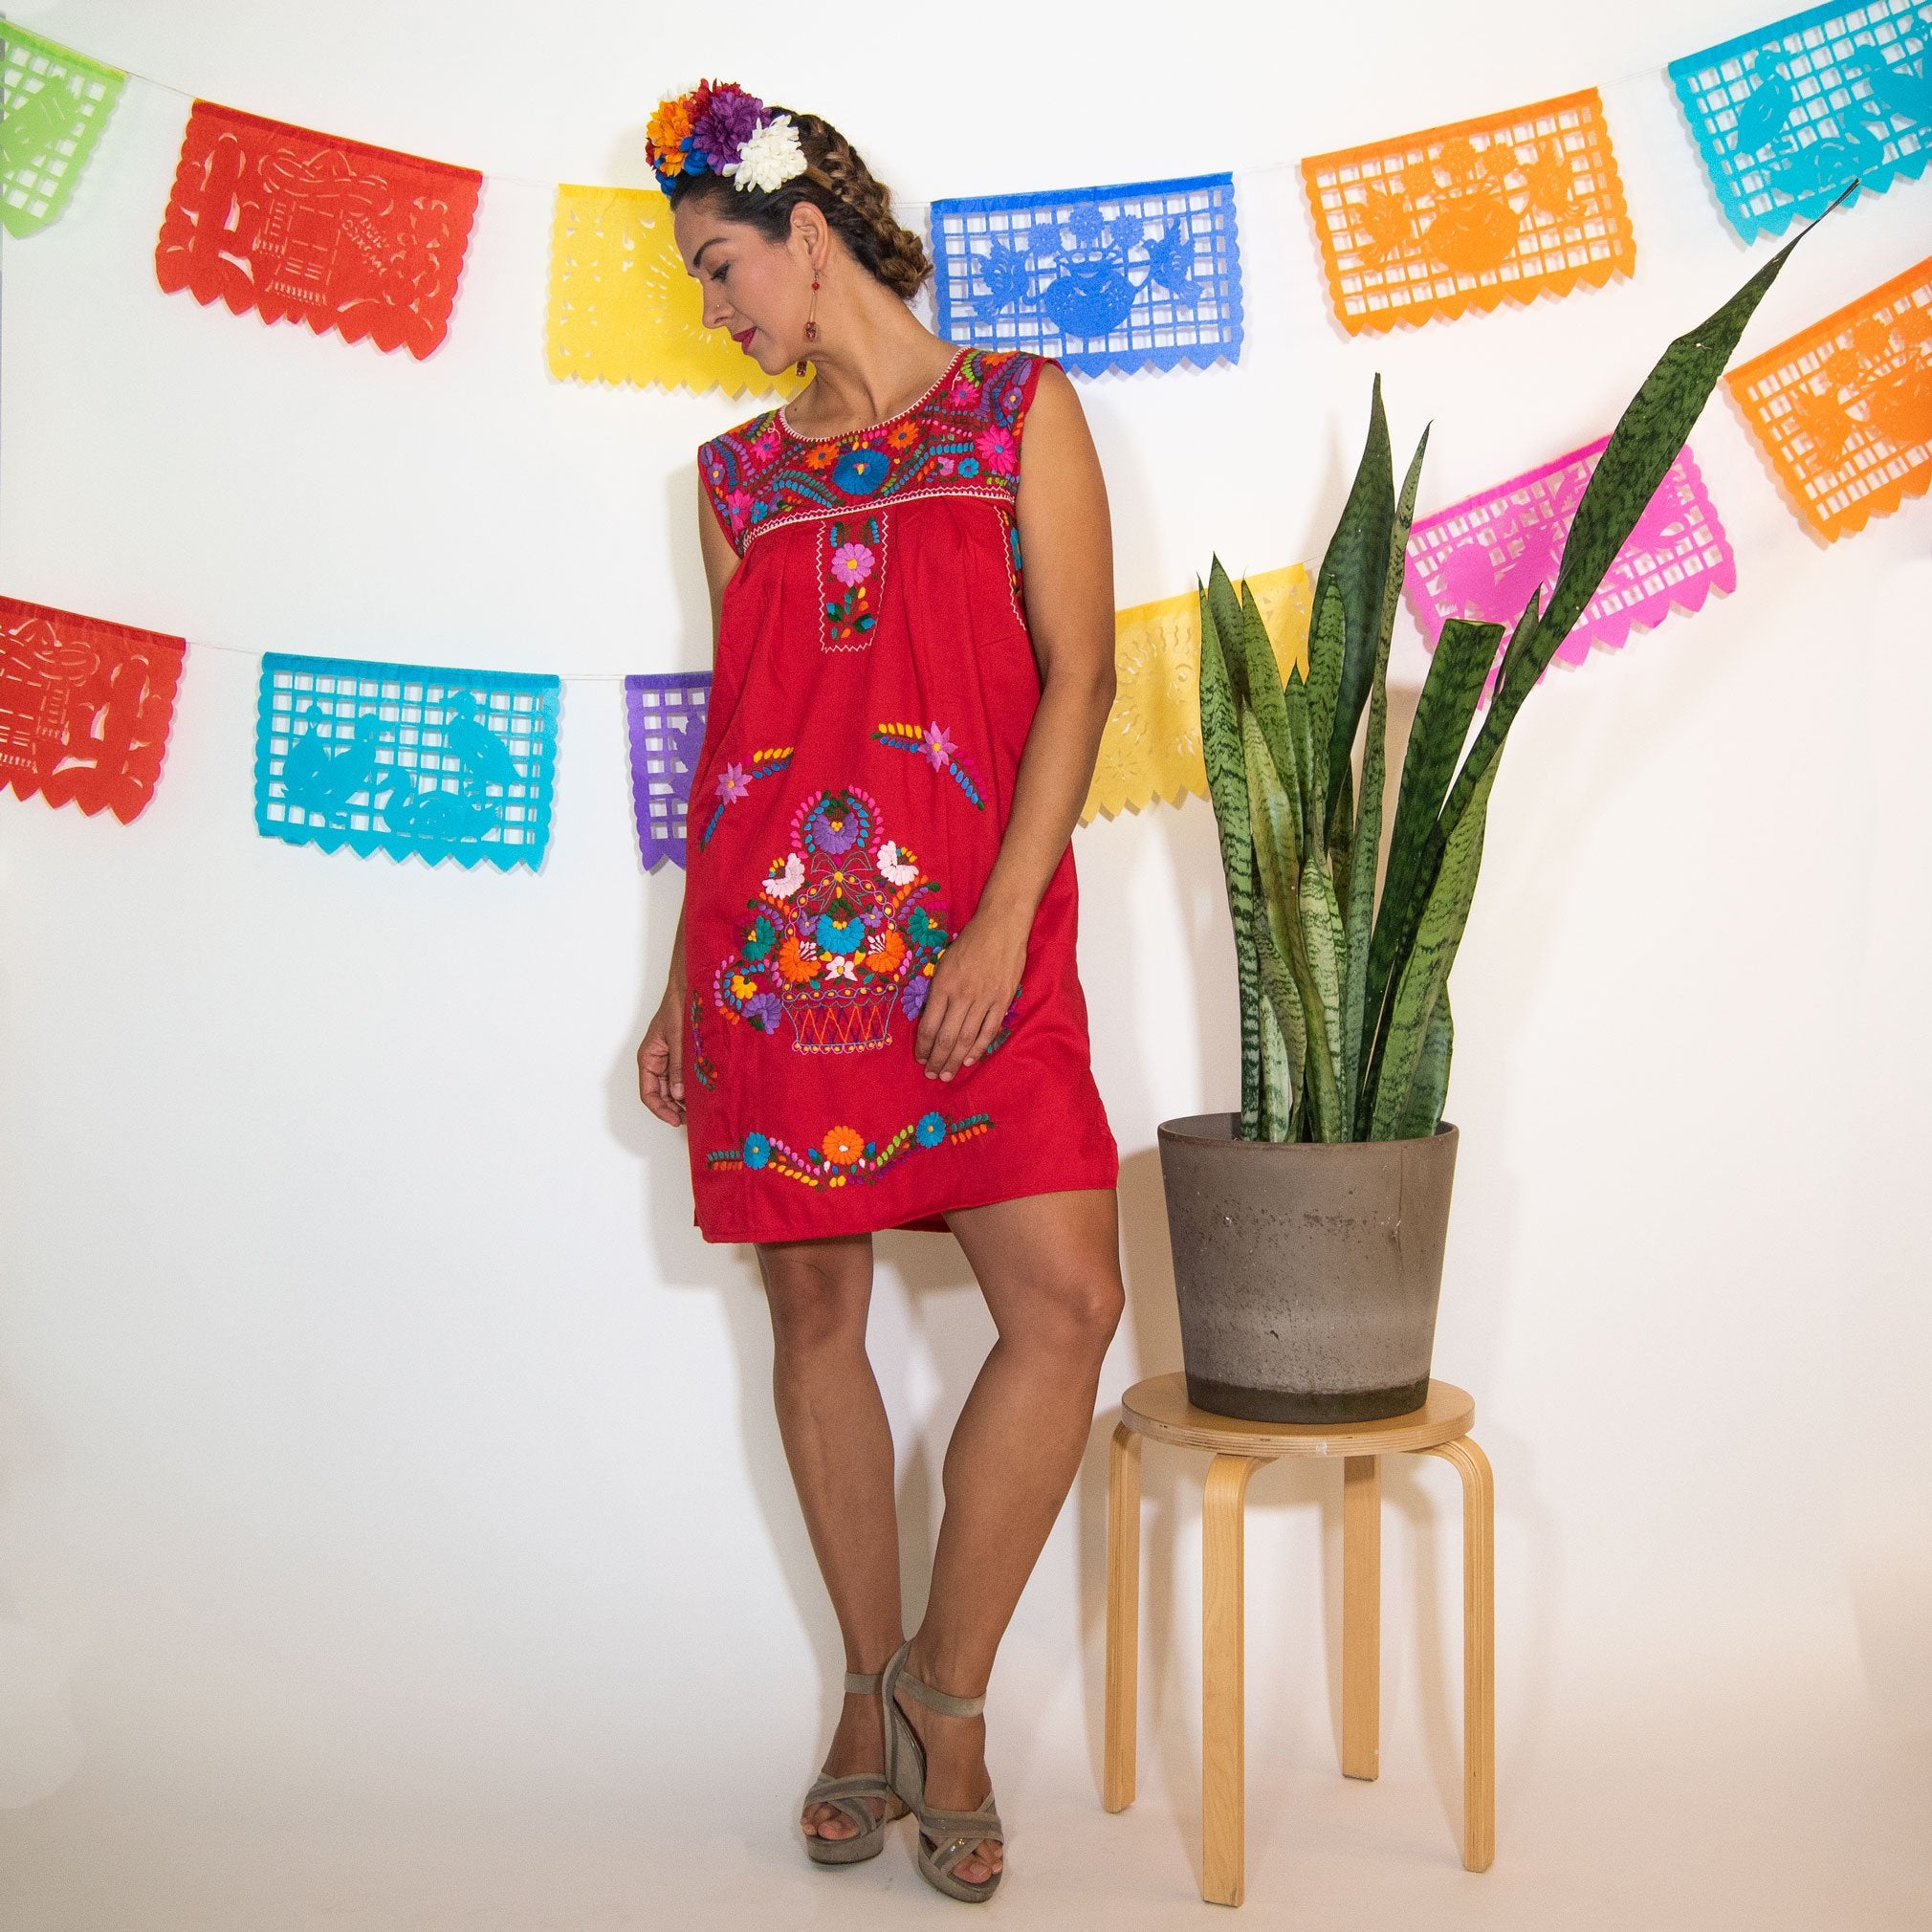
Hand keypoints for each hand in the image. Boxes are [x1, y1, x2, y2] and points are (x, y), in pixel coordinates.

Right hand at [637, 978, 686, 1125]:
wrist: (689, 986)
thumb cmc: (677, 1006)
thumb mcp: (678, 1039)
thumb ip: (678, 1066)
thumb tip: (680, 1094)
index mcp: (649, 1057)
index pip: (649, 1093)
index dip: (661, 1110)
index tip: (676, 1120)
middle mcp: (657, 1061)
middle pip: (661, 1094)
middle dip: (674, 1109)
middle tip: (691, 1120)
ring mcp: (669, 1059)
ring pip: (673, 1088)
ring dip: (683, 1100)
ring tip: (698, 1110)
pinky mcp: (682, 1055)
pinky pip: (683, 1076)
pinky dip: (690, 1087)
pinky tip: (702, 1093)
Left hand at [914, 910, 1026, 1081]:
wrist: (1001, 927)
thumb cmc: (969, 943)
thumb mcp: (944, 964)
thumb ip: (938, 992)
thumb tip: (932, 1020)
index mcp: (943, 985)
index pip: (929, 1025)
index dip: (922, 1046)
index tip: (919, 1058)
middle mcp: (962, 995)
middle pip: (946, 1037)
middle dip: (937, 1060)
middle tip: (932, 1075)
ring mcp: (984, 999)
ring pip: (967, 1039)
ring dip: (955, 1060)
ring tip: (947, 1074)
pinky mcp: (1002, 1000)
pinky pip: (989, 1031)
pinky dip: (978, 1049)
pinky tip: (969, 1060)